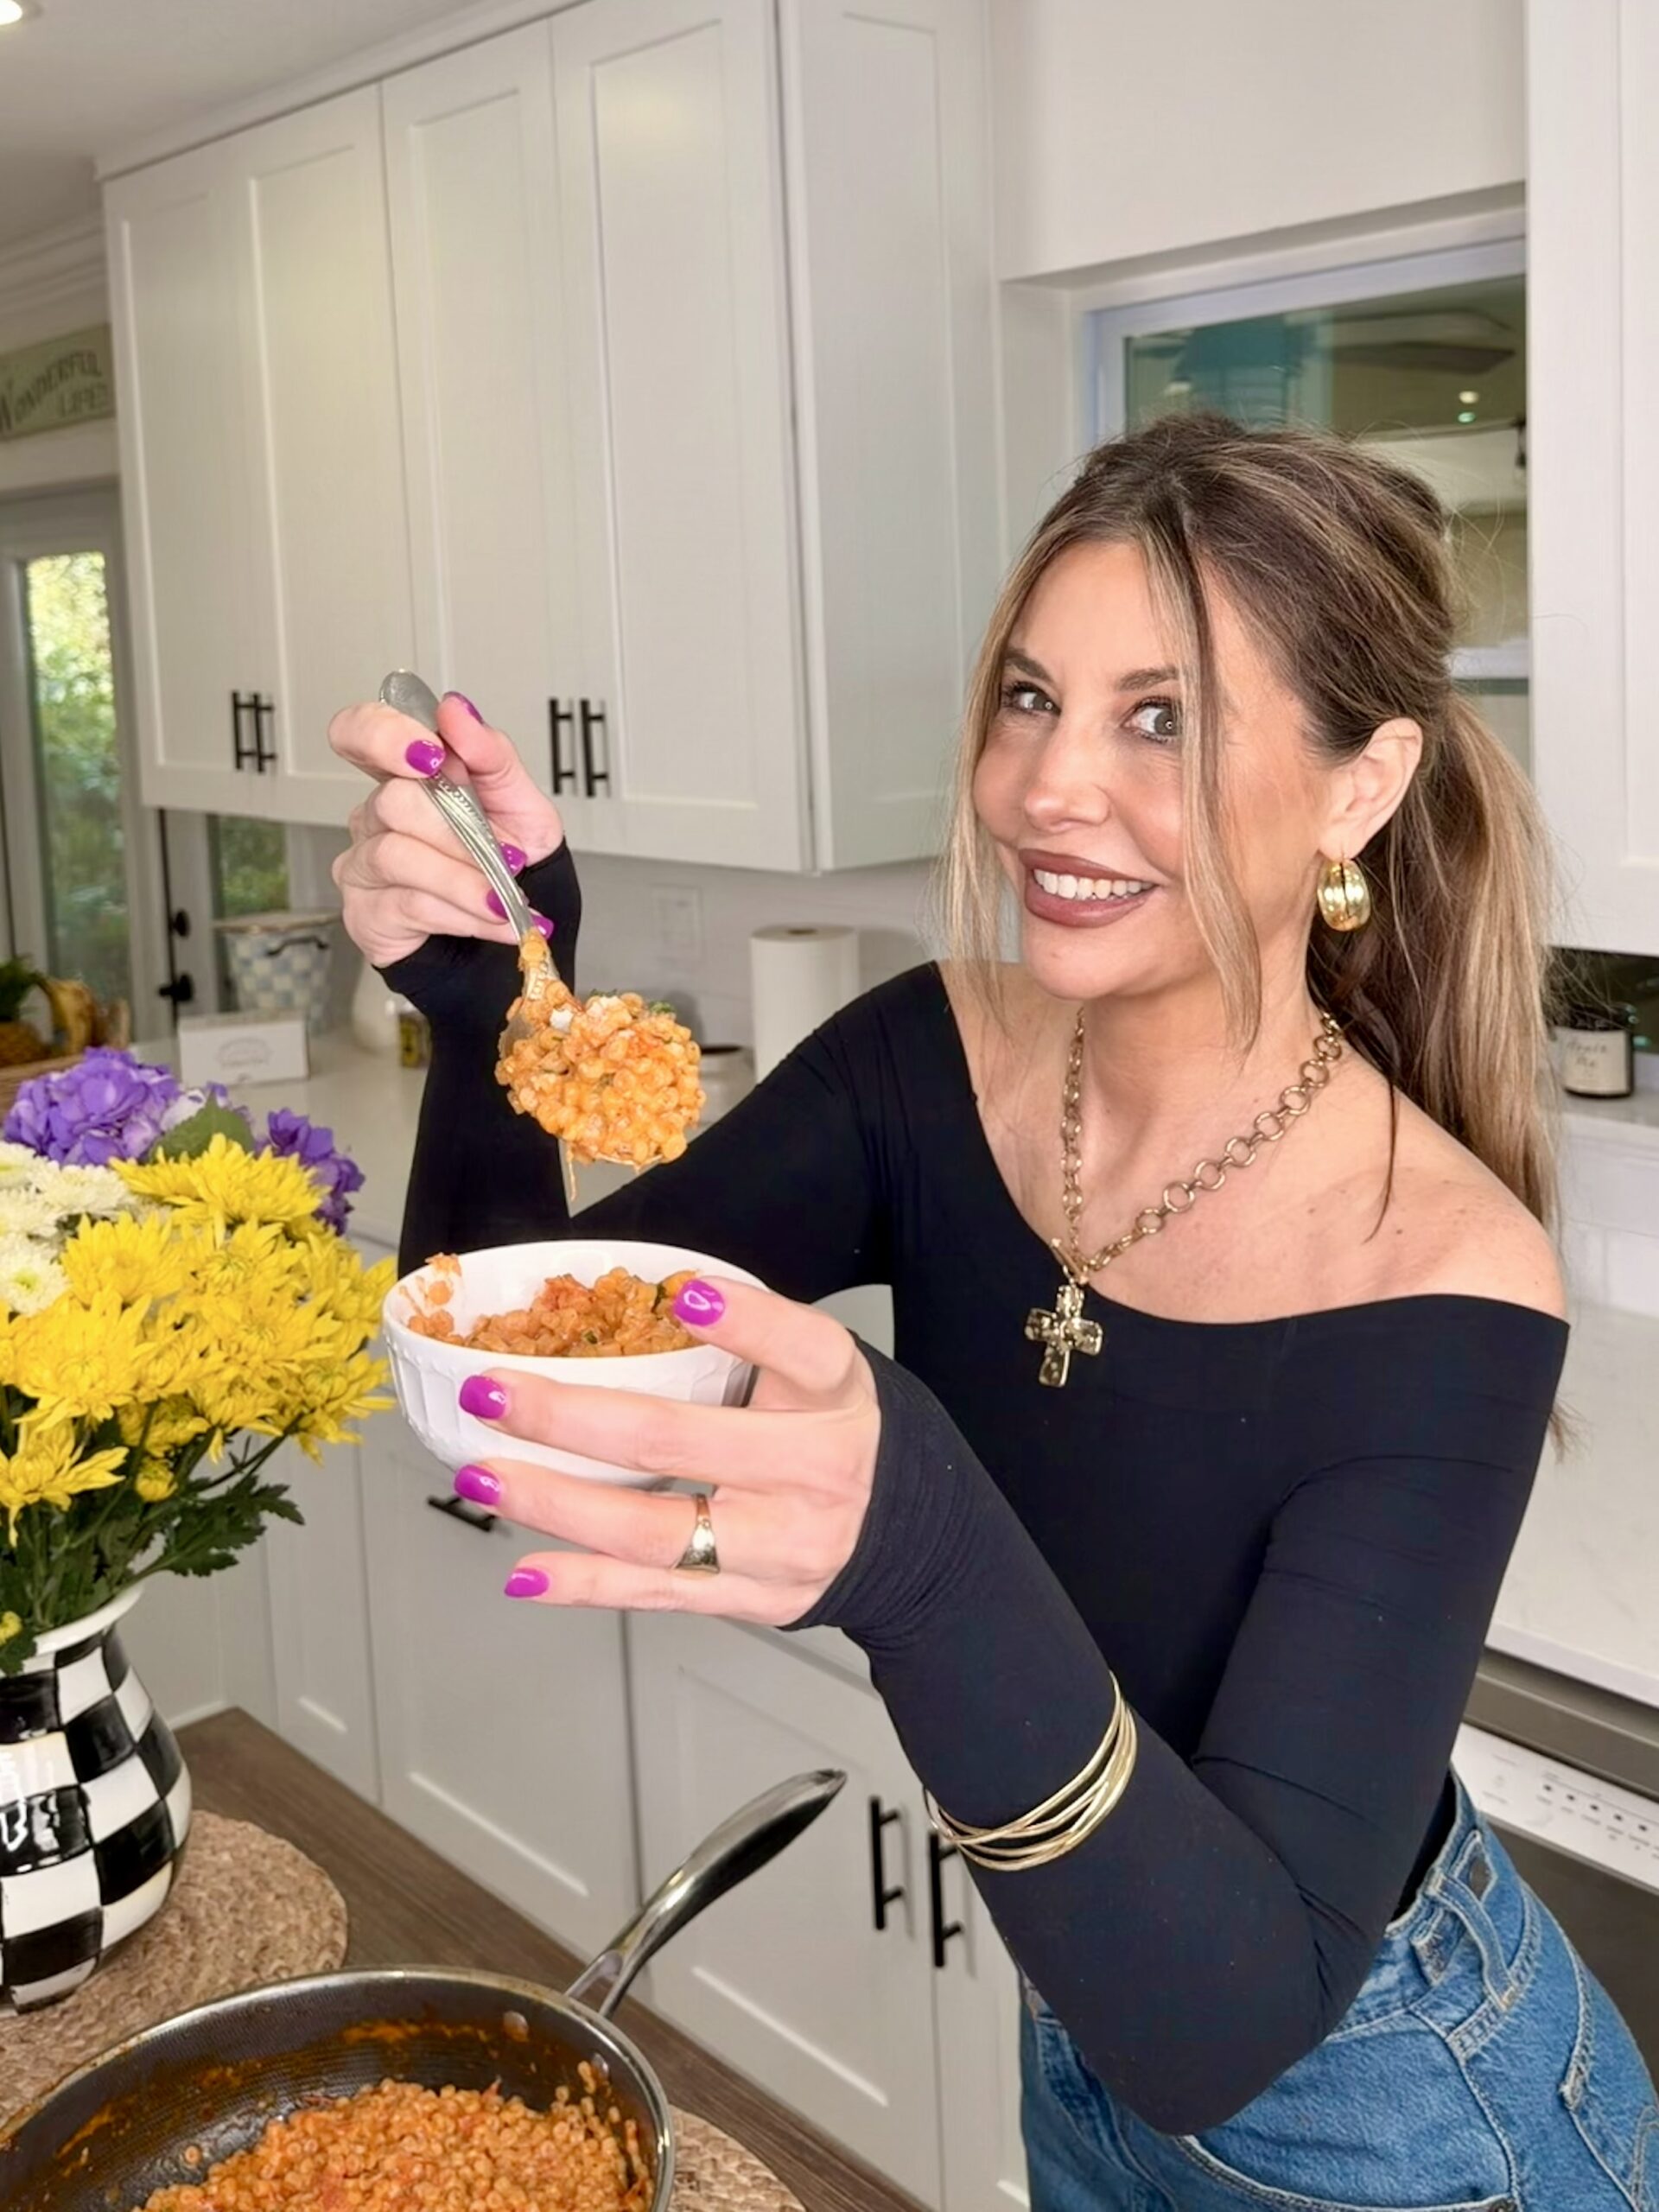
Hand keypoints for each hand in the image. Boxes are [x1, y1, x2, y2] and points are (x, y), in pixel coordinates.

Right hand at [327, 690, 564, 968]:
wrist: (517, 934)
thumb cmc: (511, 865)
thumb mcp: (522, 806)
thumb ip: (492, 755)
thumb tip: (455, 709)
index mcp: (408, 776)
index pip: (359, 732)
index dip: (382, 735)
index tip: (430, 754)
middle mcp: (376, 815)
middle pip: (393, 800)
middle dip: (458, 833)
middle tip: (506, 857)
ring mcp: (364, 864)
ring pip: (398, 856)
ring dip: (466, 880)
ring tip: (507, 900)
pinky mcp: (366, 912)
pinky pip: (410, 904)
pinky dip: (464, 913)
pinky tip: (495, 921)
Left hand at [452, 1278, 878, 1624]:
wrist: (911, 1536)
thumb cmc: (837, 1430)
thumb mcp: (815, 1370)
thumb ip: (746, 1341)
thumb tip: (623, 1300)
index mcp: (833, 1392)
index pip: (802, 1348)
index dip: (747, 1323)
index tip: (687, 1296)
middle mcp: (813, 1469)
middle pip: (679, 1441)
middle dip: (569, 1416)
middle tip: (493, 1390)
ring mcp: (782, 1545)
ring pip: (655, 1532)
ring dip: (555, 1503)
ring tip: (485, 1476)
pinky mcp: (757, 1598)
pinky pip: (658, 1594)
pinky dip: (586, 1583)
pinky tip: (527, 1571)